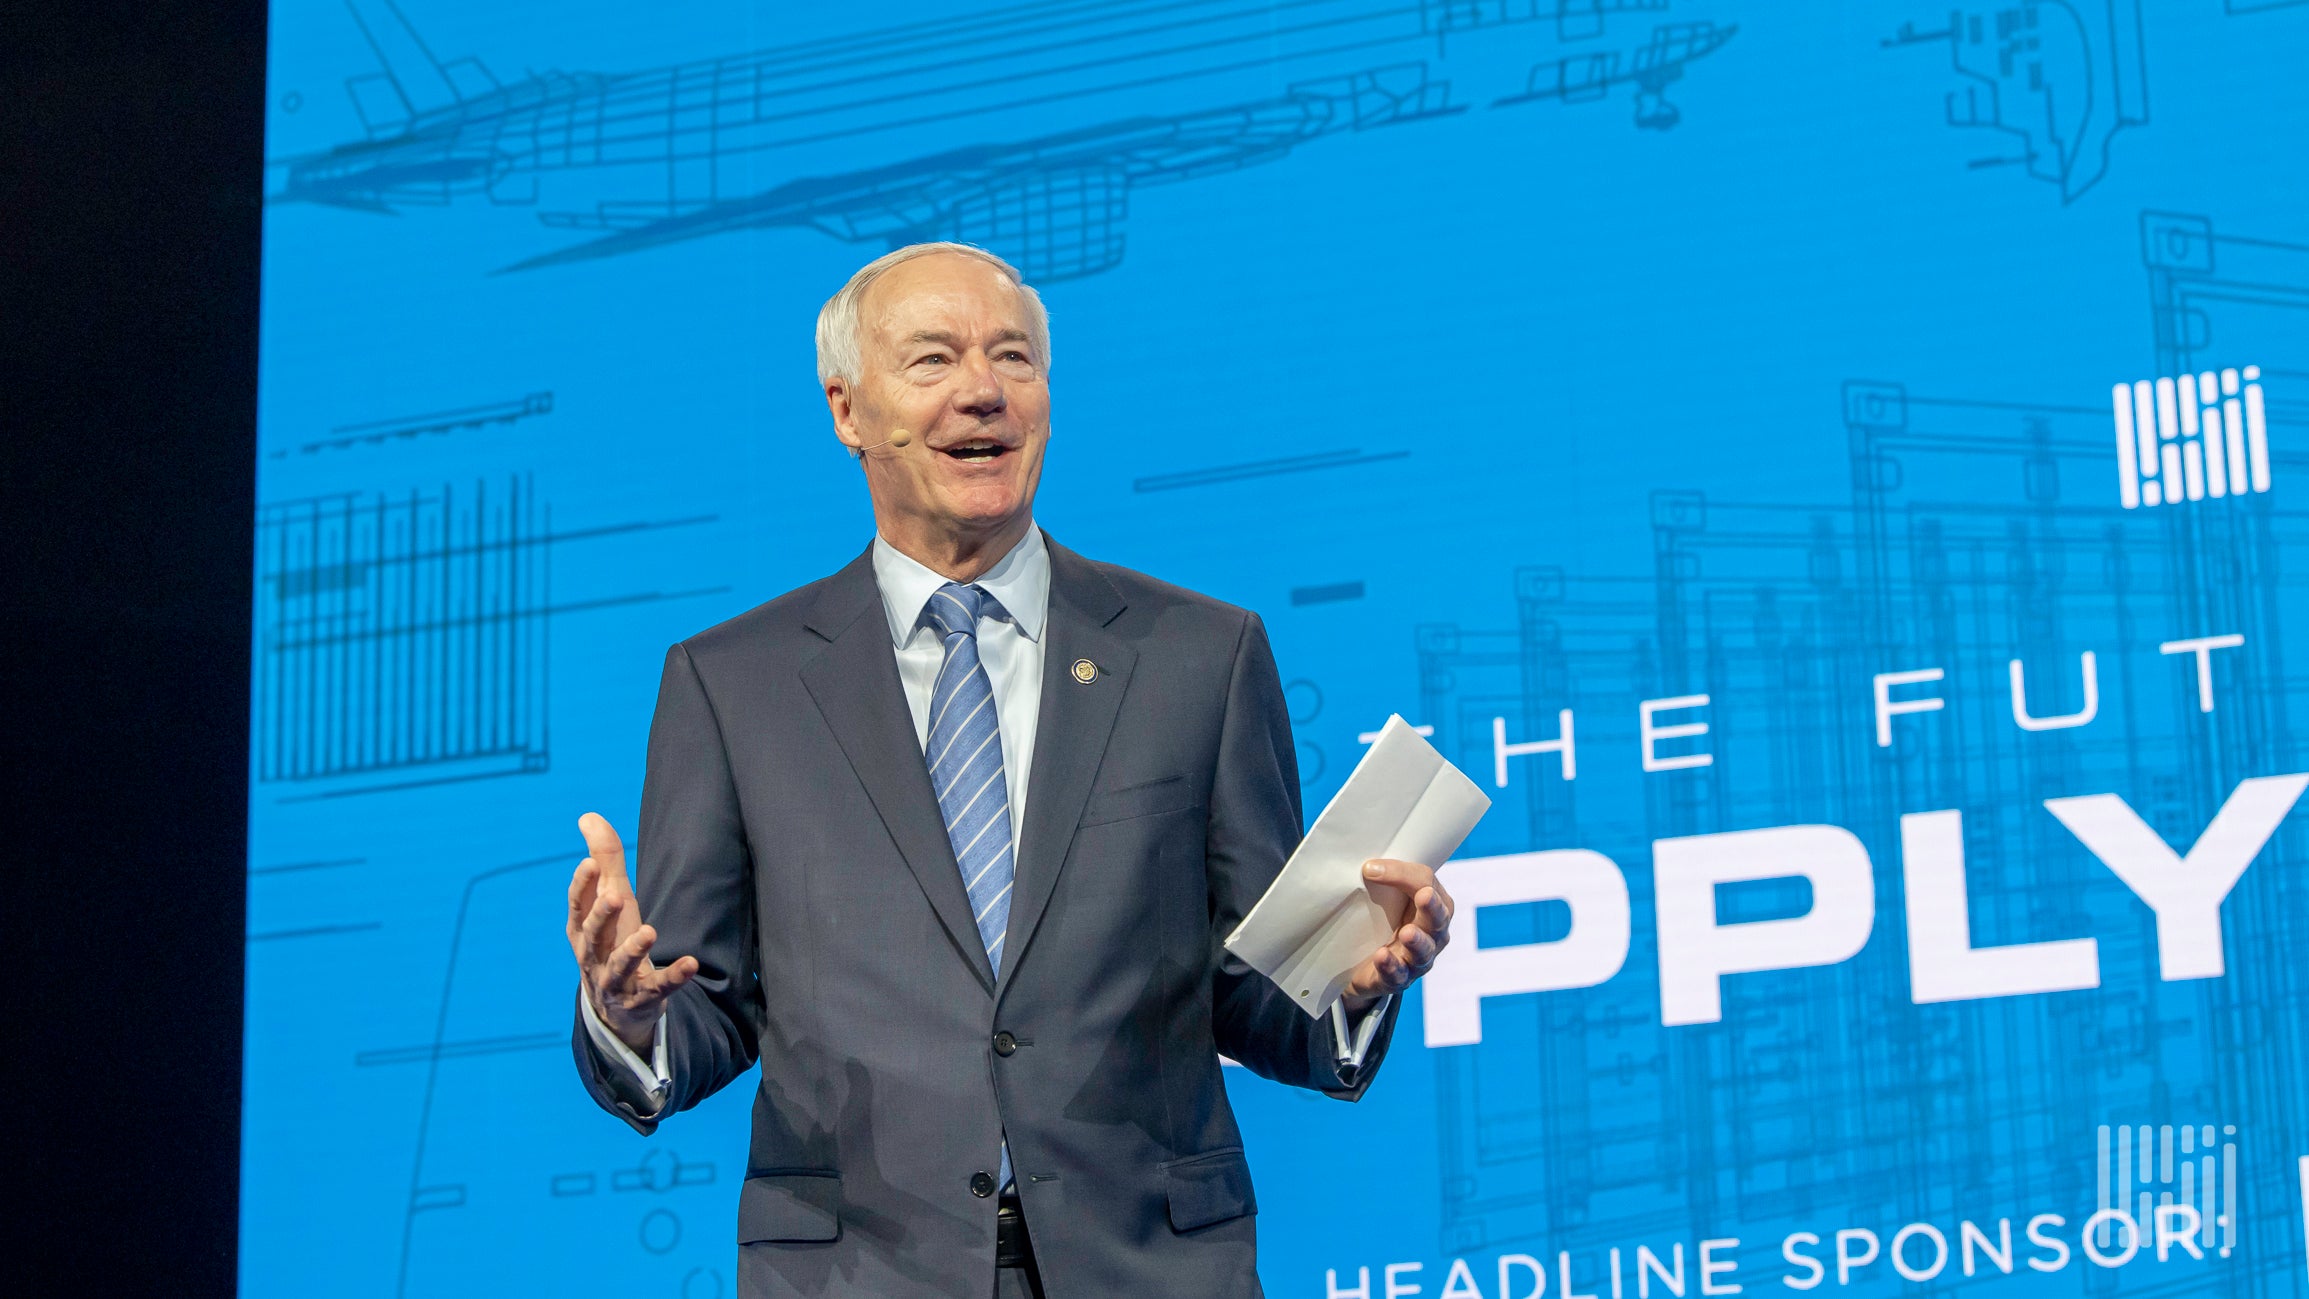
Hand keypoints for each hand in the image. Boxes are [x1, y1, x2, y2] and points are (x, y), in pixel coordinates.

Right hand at [566, 812, 696, 1053]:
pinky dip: (673, 977)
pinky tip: (690, 964)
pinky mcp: (643, 998)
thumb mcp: (608, 901)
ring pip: (620, 966)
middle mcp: (594, 956)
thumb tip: (588, 816)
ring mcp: (616, 981)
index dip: (582, 886)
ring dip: (633, 950)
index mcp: (582, 931)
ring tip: (649, 932)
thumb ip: (603, 860)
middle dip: (602, 917)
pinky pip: (658, 989)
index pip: (577, 907)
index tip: (589, 863)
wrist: (615, 1007)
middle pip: (594, 936)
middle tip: (615, 896)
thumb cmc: (610, 940)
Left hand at [1338, 858, 1453, 1012]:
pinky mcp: (1397, 980)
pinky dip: (1392, 966)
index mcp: (1432, 906)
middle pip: (1438, 919)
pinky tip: (1382, 956)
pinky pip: (1399, 976)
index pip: (1427, 883)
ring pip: (1424, 952)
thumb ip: (1384, 879)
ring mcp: (1417, 960)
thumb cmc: (1381, 921)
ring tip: (1407, 932)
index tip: (1370, 869)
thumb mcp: (1384, 897)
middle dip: (1432, 908)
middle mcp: (1432, 934)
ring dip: (1417, 941)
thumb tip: (1370, 868)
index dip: (1404, 874)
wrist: (1359, 964)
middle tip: (1424, 896)